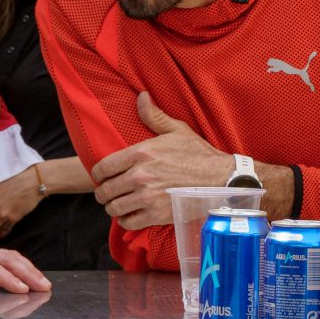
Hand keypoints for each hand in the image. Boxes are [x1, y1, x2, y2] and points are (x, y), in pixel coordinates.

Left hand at [0, 240, 50, 318]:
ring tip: (43, 282)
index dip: (7, 278)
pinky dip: (20, 264)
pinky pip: (5, 257)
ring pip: (8, 256)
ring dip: (27, 267)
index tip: (23, 289)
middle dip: (27, 272)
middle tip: (44, 287)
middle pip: (5, 259)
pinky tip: (29, 274)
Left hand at [91, 92, 230, 230]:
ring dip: (112, 207)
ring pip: (114, 208)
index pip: (103, 167)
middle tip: (107, 193)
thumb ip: (153, 115)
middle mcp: (140, 175)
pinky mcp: (157, 215)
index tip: (101, 177)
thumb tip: (141, 96)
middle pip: (106, 190)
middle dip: (103, 192)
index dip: (97, 174)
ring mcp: (148, 197)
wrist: (221, 179)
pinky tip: (129, 215)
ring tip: (117, 204)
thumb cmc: (198, 154)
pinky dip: (125, 221)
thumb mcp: (176, 130)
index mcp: (141, 153)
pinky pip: (129, 222)